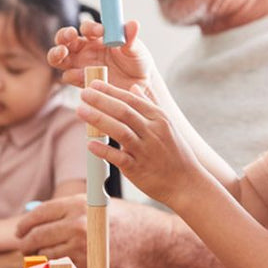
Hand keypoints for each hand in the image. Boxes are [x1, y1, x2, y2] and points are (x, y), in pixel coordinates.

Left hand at [17, 195, 176, 267]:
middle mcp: (76, 224)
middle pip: (36, 236)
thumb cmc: (124, 219)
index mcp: (77, 204)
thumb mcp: (95, 204)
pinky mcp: (87, 266)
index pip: (38, 215)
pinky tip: (60, 264)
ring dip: (40, 258)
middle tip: (24, 248)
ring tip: (41, 257)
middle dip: (26, 244)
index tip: (20, 231)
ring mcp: (81, 247)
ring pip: (45, 255)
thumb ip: (67, 210)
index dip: (24, 225)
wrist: (151, 239)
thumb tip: (34, 216)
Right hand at [48, 18, 153, 90]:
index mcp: (97, 37)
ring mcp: (80, 66)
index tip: (100, 30)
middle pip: (64, 39)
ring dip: (56, 53)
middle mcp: (85, 49)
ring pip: (59, 58)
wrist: (141, 86)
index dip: (90, 27)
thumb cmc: (138, 63)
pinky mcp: (81, 81)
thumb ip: (130, 38)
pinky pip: (68, 76)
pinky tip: (82, 75)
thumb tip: (134, 24)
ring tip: (62, 52)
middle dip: (63, 35)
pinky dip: (72, 74)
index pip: (86, 28)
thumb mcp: (136, 49)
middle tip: (70, 35)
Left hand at [79, 79, 206, 210]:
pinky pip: (119, 158)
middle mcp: (153, 132)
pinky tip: (90, 144)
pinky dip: (104, 150)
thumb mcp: (167, 125)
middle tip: (83, 93)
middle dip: (101, 100)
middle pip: (124, 112)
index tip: (94, 84)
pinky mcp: (138, 169)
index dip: (112, 91)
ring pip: (120, 131)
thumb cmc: (175, 153)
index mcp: (159, 119)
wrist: (186, 183)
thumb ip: (150, 104)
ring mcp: (145, 151)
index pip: (132, 100)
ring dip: (99, 119)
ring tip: (80, 110)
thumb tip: (134, 87)